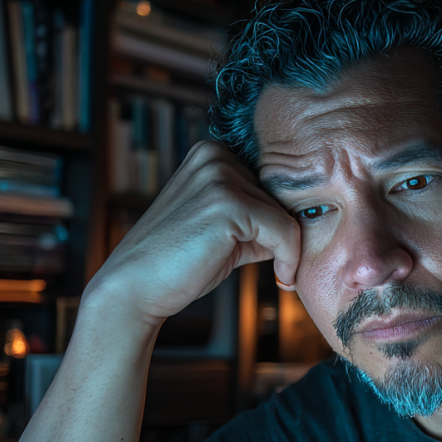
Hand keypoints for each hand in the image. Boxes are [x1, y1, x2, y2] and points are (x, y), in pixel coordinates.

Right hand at [86, 141, 300, 327]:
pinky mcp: (227, 203)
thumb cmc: (180, 263)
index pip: (272, 183)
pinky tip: (281, 277)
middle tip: (281, 266)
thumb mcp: (226, 229)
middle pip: (282, 196)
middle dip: (285, 234)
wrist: (136, 287)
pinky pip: (285, 230)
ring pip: (287, 212)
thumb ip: (260, 216)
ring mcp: (219, 176)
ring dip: (288, 248)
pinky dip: (290, 257)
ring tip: (277, 271)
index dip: (281, 218)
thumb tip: (305, 217)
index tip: (286, 251)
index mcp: (212, 154)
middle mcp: (215, 155)